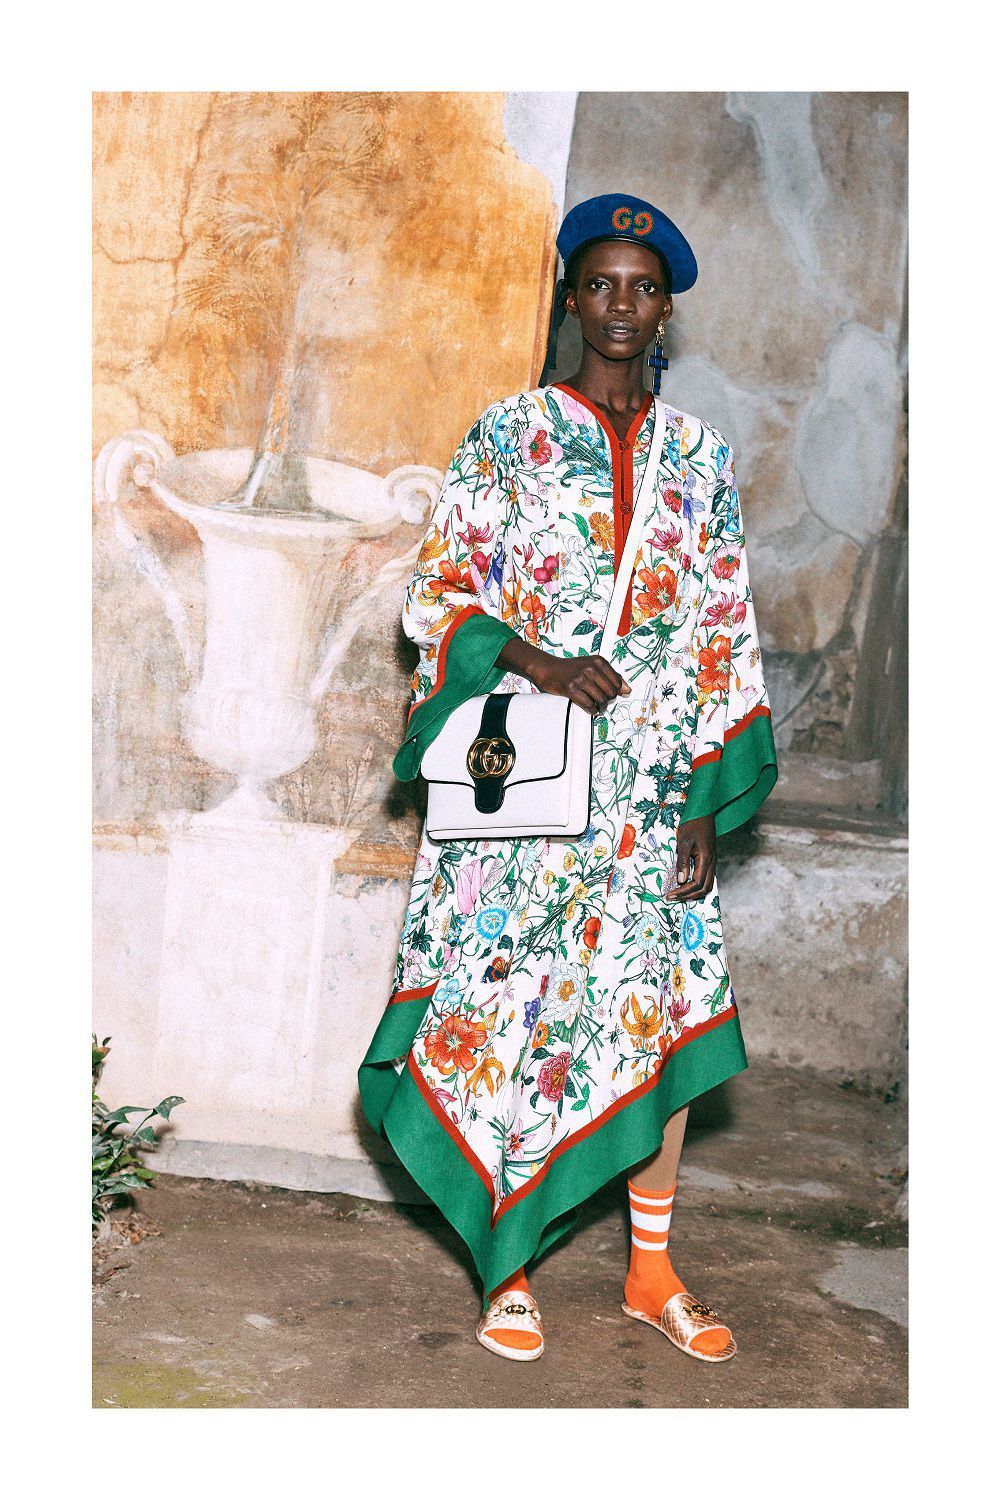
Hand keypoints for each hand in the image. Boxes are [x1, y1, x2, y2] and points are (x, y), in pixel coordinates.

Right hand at [495, 640, 630, 714]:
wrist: (548, 668)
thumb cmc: (570, 668)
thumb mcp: (592, 666)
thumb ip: (611, 676)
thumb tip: (627, 689)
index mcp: (598, 661)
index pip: (617, 682)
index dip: (615, 691)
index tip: (609, 694)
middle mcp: (591, 668)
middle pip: (610, 692)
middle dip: (608, 700)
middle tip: (601, 701)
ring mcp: (581, 679)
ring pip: (601, 700)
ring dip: (600, 706)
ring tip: (596, 705)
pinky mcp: (571, 689)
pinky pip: (589, 705)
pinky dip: (591, 710)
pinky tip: (590, 708)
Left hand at [666, 814, 716, 900]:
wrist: (704, 810)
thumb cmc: (693, 823)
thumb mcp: (684, 841)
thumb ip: (683, 861)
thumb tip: (681, 880)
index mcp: (706, 859)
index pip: (697, 884)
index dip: (683, 892)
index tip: (669, 895)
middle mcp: (712, 863)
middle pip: (704, 888)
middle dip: (688, 896)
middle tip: (672, 897)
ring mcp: (712, 861)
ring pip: (707, 885)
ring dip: (693, 892)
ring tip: (678, 894)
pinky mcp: (709, 859)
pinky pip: (706, 878)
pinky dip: (696, 885)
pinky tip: (684, 884)